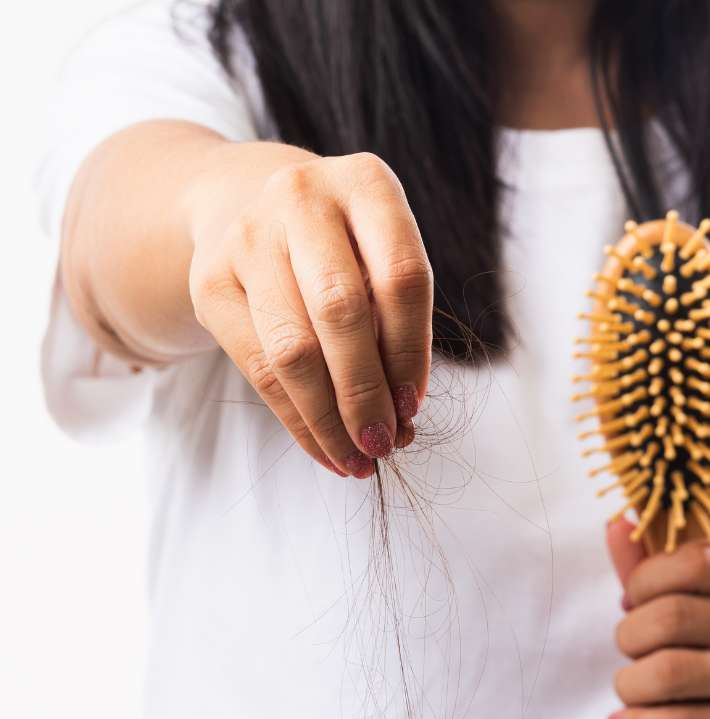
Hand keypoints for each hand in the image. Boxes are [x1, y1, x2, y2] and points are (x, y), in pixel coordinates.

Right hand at [188, 148, 431, 477]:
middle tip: (384, 443)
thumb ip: (397, 322)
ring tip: (357, 458)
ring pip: (292, 349)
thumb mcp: (381, 258)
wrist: (245, 202)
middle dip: (366, 392)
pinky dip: (297, 421)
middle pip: (340, 312)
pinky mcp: (209, 280)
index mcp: (366, 184)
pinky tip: (324, 449)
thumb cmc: (341, 247)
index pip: (400, 277)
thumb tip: (401, 415)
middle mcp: (302, 197)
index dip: (411, 352)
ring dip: (330, 418)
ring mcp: (248, 235)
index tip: (413, 407)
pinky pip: (257, 369)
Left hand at [606, 517, 709, 718]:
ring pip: (672, 673)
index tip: (631, 603)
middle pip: (673, 617)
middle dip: (629, 637)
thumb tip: (615, 524)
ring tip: (630, 689)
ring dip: (630, 685)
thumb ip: (653, 569)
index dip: (645, 580)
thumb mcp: (698, 607)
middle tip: (630, 653)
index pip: (694, 559)